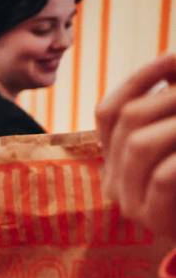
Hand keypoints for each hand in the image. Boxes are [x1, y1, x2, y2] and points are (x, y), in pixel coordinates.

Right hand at [96, 54, 175, 238]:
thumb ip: (170, 107)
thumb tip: (173, 60)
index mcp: (115, 161)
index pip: (107, 113)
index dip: (139, 80)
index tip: (174, 57)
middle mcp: (113, 182)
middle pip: (127, 122)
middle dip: (171, 96)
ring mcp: (130, 203)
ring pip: (139, 145)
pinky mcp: (153, 220)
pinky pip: (164, 176)